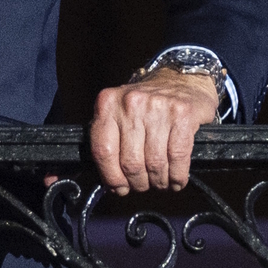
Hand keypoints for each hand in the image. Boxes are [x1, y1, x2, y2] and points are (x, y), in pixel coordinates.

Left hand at [90, 69, 219, 193]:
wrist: (183, 79)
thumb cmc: (147, 105)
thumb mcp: (118, 113)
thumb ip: (105, 142)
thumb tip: (85, 182)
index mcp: (108, 103)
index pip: (103, 151)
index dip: (111, 177)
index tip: (119, 187)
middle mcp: (131, 103)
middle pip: (131, 162)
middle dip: (138, 182)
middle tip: (143, 185)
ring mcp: (158, 107)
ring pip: (155, 163)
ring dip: (159, 181)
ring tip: (161, 182)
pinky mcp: (183, 114)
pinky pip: (178, 157)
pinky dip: (178, 175)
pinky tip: (177, 178)